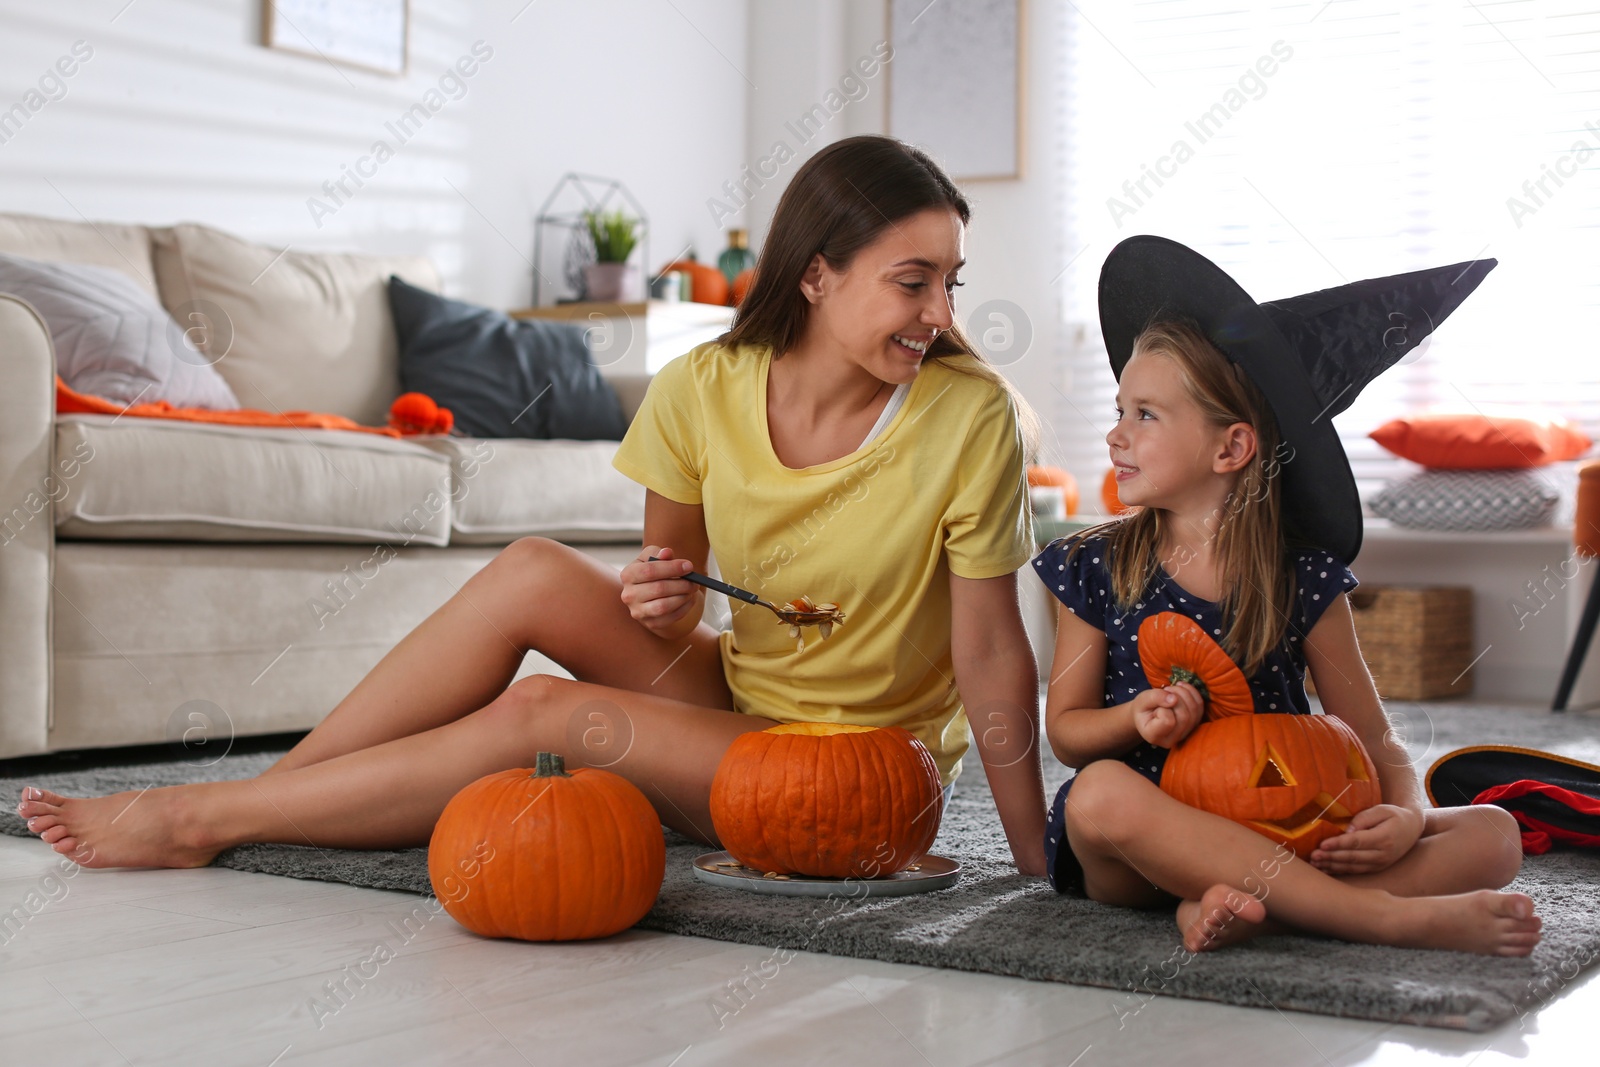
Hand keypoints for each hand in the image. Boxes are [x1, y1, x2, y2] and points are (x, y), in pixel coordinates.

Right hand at [619, 545, 699, 636]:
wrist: (649, 594)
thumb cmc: (652, 572)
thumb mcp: (652, 558)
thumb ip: (658, 553)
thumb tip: (667, 553)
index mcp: (628, 575)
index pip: (649, 571)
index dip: (672, 568)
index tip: (689, 566)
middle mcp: (629, 595)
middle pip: (659, 589)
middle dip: (681, 584)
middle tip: (694, 580)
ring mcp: (638, 611)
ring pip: (664, 606)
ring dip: (683, 597)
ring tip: (692, 589)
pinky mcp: (650, 623)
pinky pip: (671, 617)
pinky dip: (684, 608)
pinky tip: (689, 599)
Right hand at [1132, 684, 1204, 748]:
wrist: (1148, 714)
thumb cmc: (1143, 709)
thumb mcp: (1142, 701)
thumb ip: (1154, 698)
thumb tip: (1174, 698)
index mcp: (1154, 736)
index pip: (1168, 722)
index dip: (1164, 708)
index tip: (1156, 706)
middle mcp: (1172, 739)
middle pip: (1184, 717)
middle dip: (1177, 697)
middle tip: (1166, 690)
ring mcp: (1185, 734)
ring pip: (1195, 711)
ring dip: (1185, 693)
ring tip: (1172, 689)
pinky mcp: (1193, 725)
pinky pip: (1200, 707)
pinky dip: (1193, 693)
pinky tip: (1181, 686)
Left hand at [1309, 804, 1424, 874]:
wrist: (1412, 828)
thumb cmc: (1393, 815)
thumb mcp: (1381, 810)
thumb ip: (1363, 818)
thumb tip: (1347, 830)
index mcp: (1384, 838)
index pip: (1357, 842)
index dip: (1338, 844)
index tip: (1322, 844)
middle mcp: (1383, 854)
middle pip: (1352, 857)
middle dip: (1331, 857)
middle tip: (1313, 856)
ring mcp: (1380, 864)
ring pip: (1353, 867)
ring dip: (1332, 865)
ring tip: (1315, 863)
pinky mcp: (1376, 868)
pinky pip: (1356, 871)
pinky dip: (1340, 871)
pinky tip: (1325, 869)